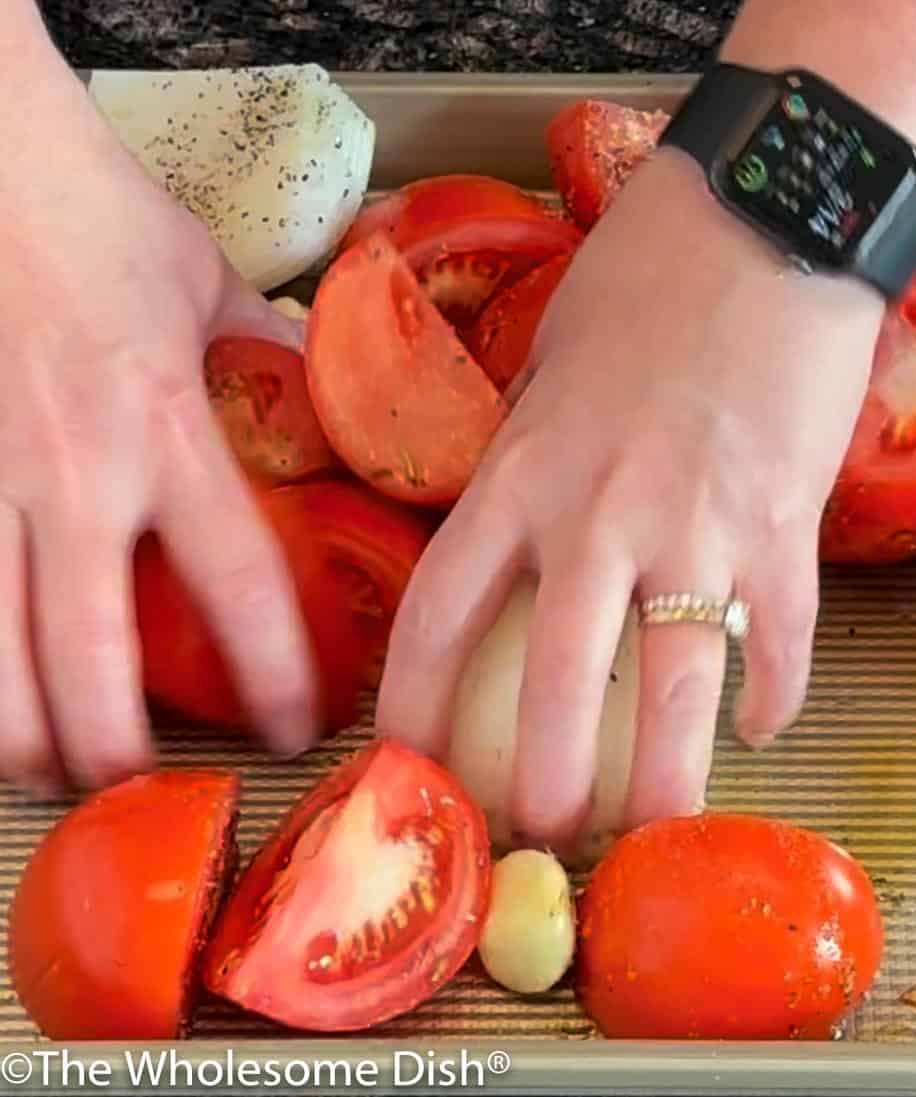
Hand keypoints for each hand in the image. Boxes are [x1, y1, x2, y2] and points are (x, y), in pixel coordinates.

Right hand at [0, 86, 315, 792]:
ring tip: (40, 775)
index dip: (274, 673)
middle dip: (111, 745)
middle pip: (89, 654)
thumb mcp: (212, 290)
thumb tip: (323, 397)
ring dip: (11, 731)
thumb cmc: (99, 218)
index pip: (238, 583)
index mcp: (166, 434)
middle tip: (138, 788)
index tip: (295, 728)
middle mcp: (72, 478)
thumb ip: (271, 358)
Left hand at [376, 149, 883, 846]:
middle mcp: (601, 514)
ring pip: (678, 684)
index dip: (416, 705)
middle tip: (540, 839)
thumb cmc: (645, 280)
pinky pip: (780, 635)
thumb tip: (523, 533)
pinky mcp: (786, 523)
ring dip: (666, 781)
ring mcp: (699, 524)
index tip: (411, 766)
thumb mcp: (549, 367)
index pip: (442, 613)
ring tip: (653, 836)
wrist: (766, 221)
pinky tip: (760, 728)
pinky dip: (773, 693)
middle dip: (546, 781)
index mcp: (522, 472)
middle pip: (560, 681)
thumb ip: (529, 460)